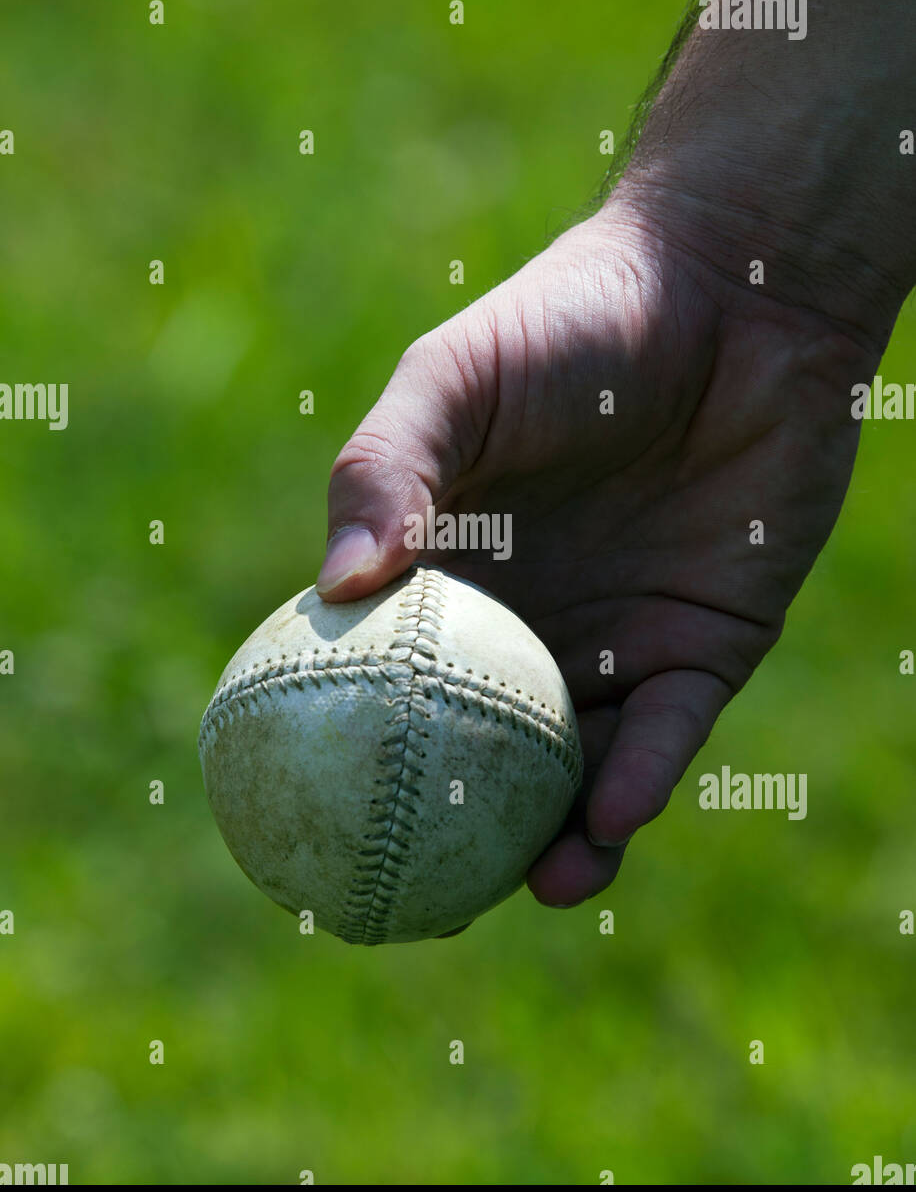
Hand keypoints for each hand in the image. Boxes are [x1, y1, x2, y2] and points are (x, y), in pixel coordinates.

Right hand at [317, 192, 878, 909]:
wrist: (731, 292)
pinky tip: (610, 812)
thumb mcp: (452, 381)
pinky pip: (669, 728)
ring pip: (582, 764)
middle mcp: (533, 621)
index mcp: (456, 572)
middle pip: (486, 751)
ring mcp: (619, 638)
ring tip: (539, 885)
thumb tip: (332, 592)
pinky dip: (642, 775)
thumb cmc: (573, 321)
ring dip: (563, 837)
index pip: (394, 682)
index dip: (355, 754)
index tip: (313, 822)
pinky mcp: (706, 643)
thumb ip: (385, 472)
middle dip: (461, 828)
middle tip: (424, 899)